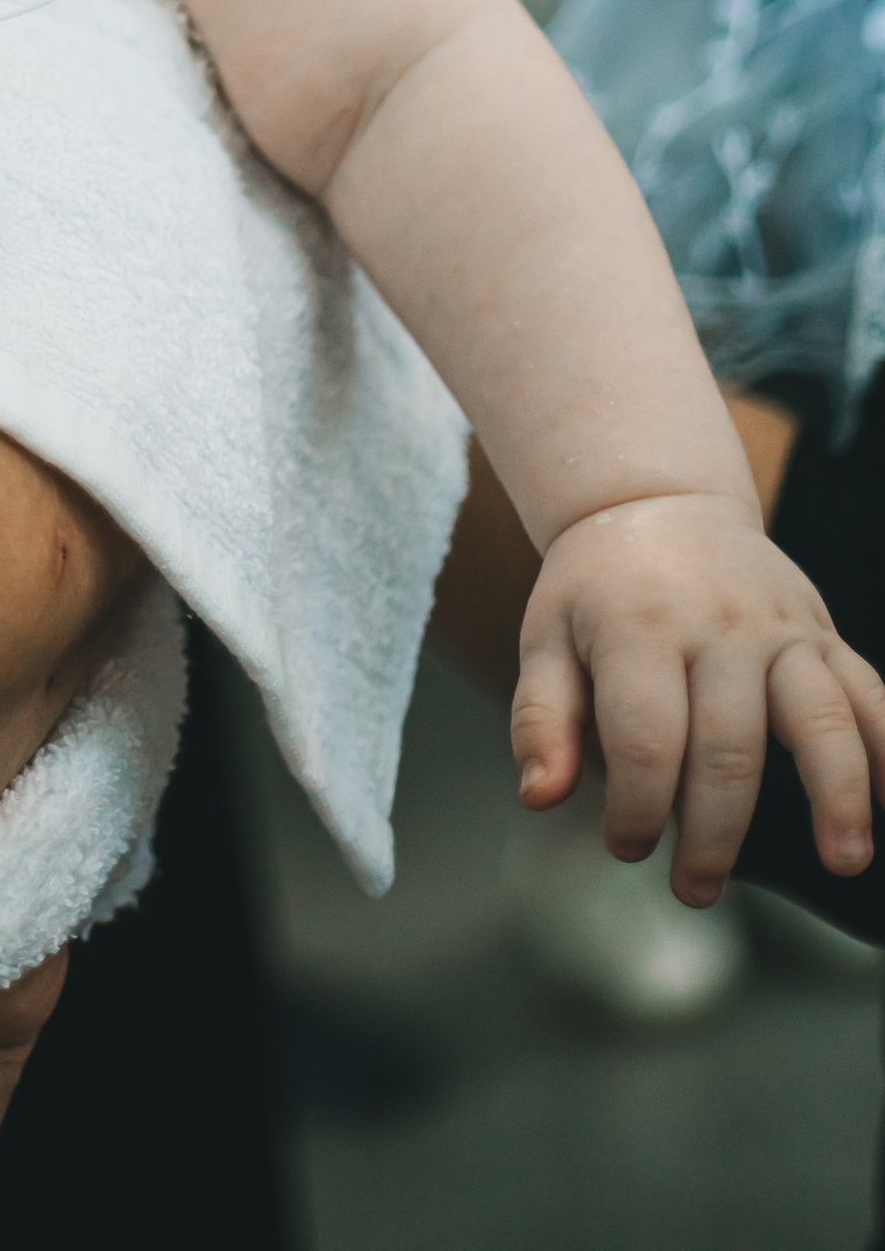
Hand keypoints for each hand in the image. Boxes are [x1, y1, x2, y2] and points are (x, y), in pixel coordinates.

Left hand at [515, 488, 884, 903]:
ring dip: (835, 794)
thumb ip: (541, 718)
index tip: (624, 846)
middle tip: (695, 889)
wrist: (659, 500)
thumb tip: (539, 796)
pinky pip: (868, 690)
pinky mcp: (822, 633)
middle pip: (729, 745)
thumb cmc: (597, 585)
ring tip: (840, 861)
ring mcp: (780, 629)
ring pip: (819, 717)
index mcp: (639, 627)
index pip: (644, 738)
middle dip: (715, 832)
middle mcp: (718, 627)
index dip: (635, 807)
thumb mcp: (547, 635)